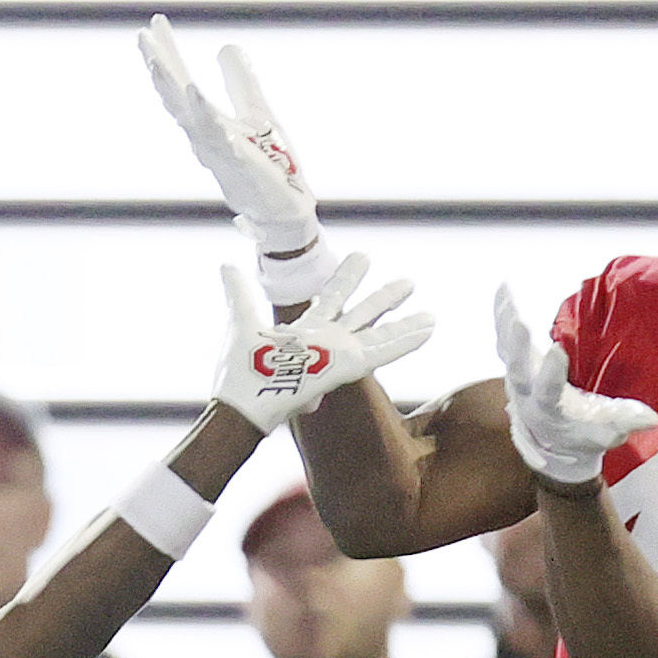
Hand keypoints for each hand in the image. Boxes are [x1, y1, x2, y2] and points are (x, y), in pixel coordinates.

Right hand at [141, 19, 320, 264]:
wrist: (284, 211)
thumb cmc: (269, 166)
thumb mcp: (256, 112)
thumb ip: (240, 82)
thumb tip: (225, 45)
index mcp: (206, 124)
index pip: (180, 84)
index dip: (167, 54)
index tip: (154, 23)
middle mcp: (204, 138)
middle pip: (175, 98)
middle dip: (159, 67)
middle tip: (142, 37)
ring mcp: (219, 152)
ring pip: (189, 117)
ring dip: (172, 90)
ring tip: (157, 62)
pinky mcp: (240, 164)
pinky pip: (219, 138)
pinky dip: (207, 117)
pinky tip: (198, 95)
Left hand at [213, 260, 431, 434]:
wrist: (243, 400)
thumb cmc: (240, 370)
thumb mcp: (241, 319)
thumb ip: (238, 292)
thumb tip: (226, 265)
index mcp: (306, 331)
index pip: (332, 298)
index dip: (347, 276)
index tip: (363, 256)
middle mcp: (327, 343)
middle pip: (363, 313)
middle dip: (385, 297)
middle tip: (408, 282)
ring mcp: (340, 355)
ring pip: (381, 334)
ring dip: (406, 324)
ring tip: (431, 315)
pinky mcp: (348, 367)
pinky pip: (383, 352)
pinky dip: (406, 340)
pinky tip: (428, 329)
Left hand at [492, 285, 657, 487]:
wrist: (553, 440)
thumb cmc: (582, 436)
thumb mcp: (605, 434)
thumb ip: (624, 423)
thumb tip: (651, 418)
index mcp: (548, 410)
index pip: (547, 392)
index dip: (550, 374)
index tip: (558, 351)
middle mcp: (526, 394)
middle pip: (516, 369)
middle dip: (518, 346)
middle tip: (519, 322)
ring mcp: (519, 376)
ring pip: (507, 350)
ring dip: (506, 323)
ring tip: (509, 295)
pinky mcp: (518, 361)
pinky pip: (504, 337)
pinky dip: (502, 313)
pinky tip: (503, 288)